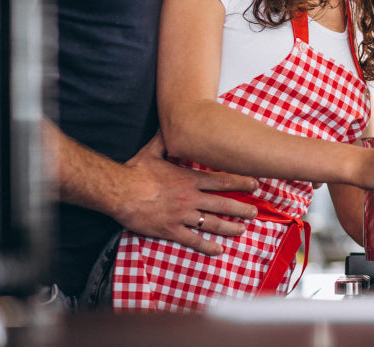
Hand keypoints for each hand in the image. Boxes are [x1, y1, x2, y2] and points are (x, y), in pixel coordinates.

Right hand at [113, 133, 259, 255]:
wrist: (119, 192)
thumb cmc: (135, 171)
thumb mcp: (152, 151)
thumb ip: (164, 140)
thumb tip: (168, 124)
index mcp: (189, 179)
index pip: (222, 181)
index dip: (241, 183)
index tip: (255, 185)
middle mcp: (190, 197)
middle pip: (223, 204)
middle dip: (241, 208)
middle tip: (254, 212)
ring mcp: (182, 215)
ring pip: (212, 223)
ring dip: (230, 227)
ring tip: (242, 230)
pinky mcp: (170, 230)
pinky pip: (193, 240)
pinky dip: (207, 246)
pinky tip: (218, 250)